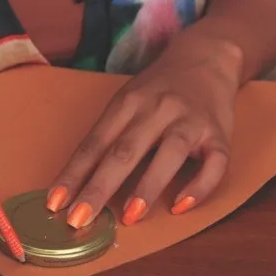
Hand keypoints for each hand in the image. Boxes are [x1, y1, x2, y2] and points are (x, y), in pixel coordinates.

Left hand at [47, 31, 242, 226]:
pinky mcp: (220, 134)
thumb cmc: (159, 88)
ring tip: (130, 216)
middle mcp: (158, 110)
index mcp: (128, 103)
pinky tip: (180, 206)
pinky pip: (214, 164)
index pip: (95, 143)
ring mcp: (191, 121)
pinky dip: (199, 186)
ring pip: (170, 153)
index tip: (55, 203)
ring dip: (148, 185)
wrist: (207, 56)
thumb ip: (109, 135)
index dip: (74, 175)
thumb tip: (78, 182)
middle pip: (125, 151)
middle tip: (80, 218)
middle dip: (100, 187)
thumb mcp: (128, 100)